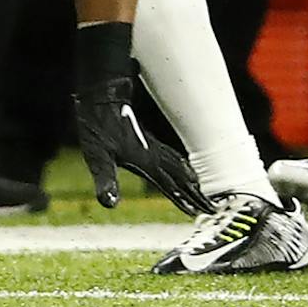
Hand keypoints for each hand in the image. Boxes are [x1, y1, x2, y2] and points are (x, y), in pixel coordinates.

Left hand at [73, 77, 208, 214]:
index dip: (184, 200)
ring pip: (177, 163)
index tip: (202, 212)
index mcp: (145, 162)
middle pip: (179, 176)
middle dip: (195, 193)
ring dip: (190, 178)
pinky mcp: (146, 136)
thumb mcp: (96, 156)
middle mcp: (152, 154)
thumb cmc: (96, 124)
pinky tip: (180, 163)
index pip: (170, 186)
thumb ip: (105, 180)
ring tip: (201, 188)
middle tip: (212, 207)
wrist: (101, 94)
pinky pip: (170, 153)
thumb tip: (109, 203)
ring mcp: (151, 144)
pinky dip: (180, 162)